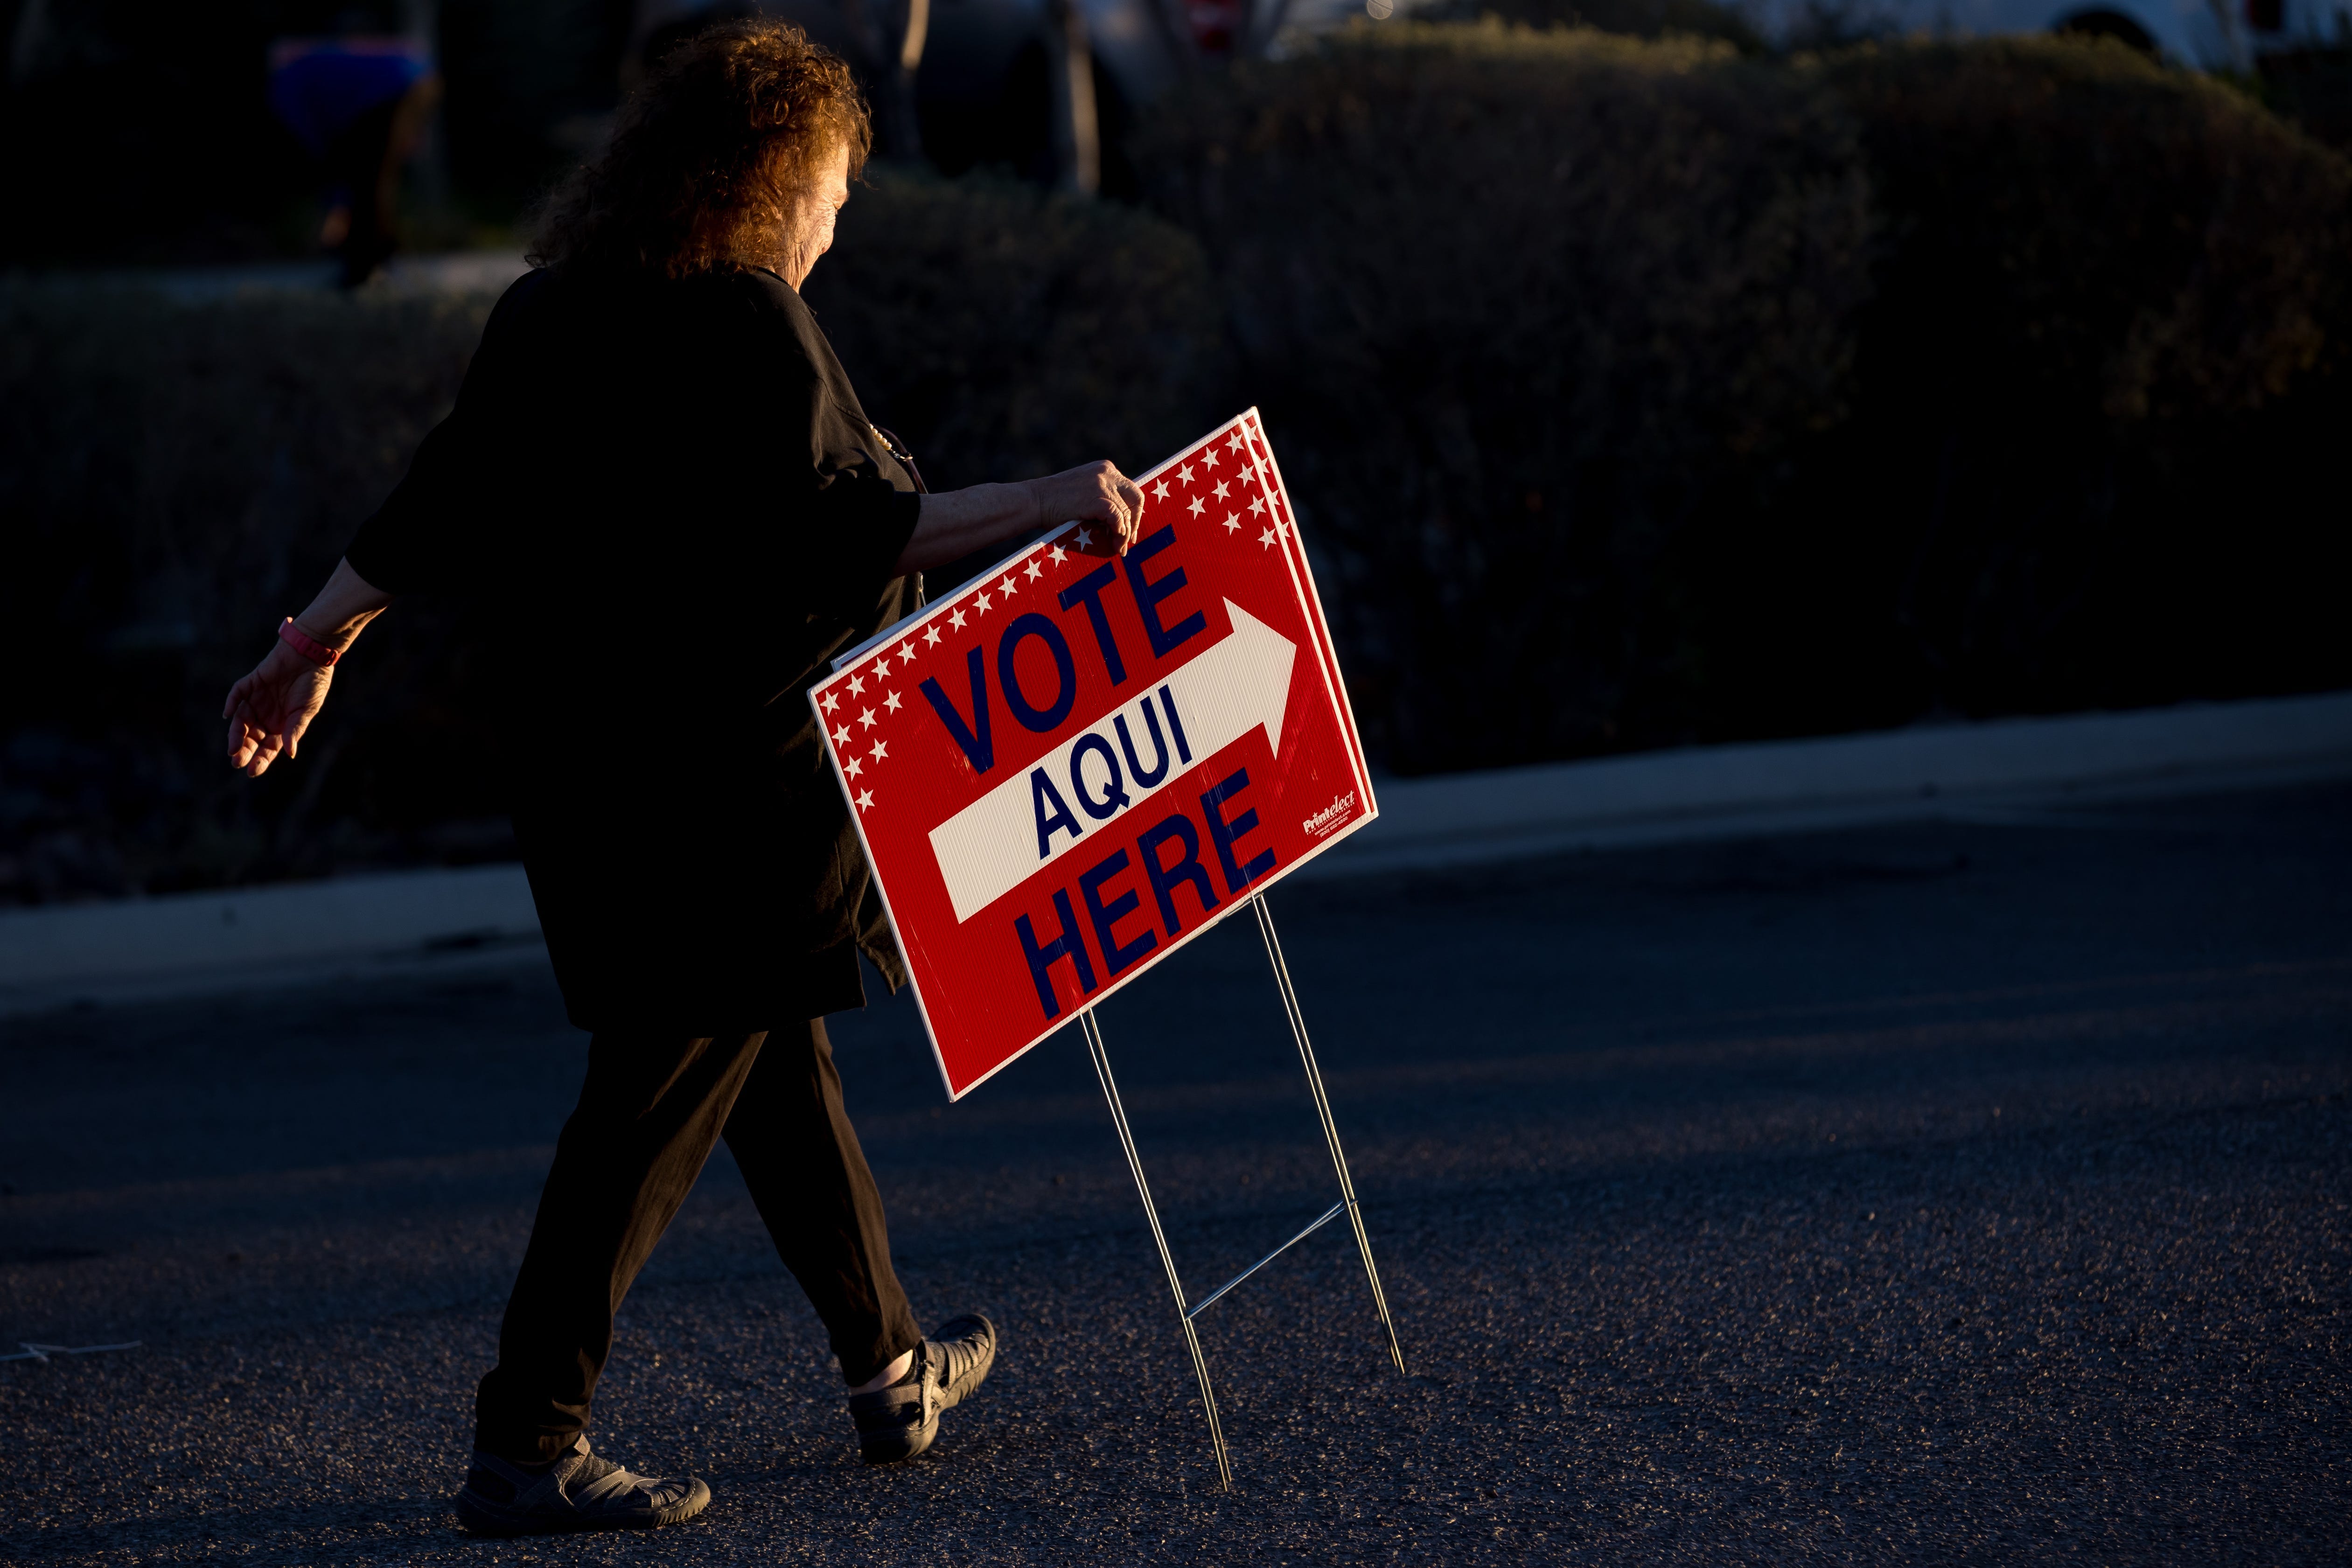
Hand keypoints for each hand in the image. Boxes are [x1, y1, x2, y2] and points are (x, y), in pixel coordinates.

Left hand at [223, 638, 335, 777]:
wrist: (311, 654)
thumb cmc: (314, 684)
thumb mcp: (307, 710)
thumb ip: (295, 730)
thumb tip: (290, 753)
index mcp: (282, 725)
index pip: (268, 746)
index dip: (261, 759)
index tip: (252, 771)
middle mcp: (267, 715)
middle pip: (251, 737)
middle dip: (244, 750)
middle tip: (237, 762)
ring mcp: (257, 700)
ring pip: (241, 720)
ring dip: (236, 734)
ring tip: (233, 748)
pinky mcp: (252, 683)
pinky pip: (237, 694)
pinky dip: (231, 703)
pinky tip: (228, 715)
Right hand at [1024, 461, 1145, 556]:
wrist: (1034, 501)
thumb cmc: (1054, 503)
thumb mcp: (1083, 493)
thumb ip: (1102, 499)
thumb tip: (1122, 522)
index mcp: (1105, 469)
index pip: (1130, 490)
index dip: (1134, 512)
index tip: (1130, 530)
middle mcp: (1107, 472)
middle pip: (1135, 498)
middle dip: (1135, 522)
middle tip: (1130, 540)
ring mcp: (1103, 484)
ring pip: (1126, 513)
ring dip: (1124, 534)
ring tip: (1118, 548)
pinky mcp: (1099, 498)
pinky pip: (1119, 519)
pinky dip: (1119, 533)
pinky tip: (1115, 543)